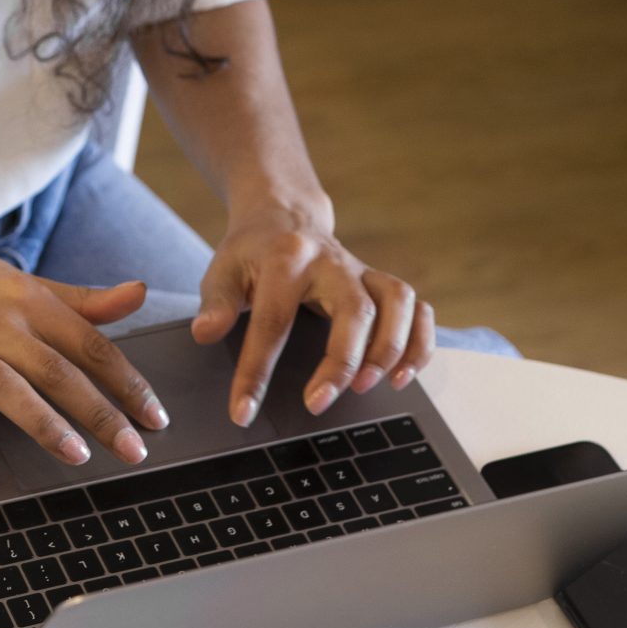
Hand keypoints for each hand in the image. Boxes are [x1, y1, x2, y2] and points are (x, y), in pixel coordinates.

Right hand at [0, 249, 170, 485]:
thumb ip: (80, 299)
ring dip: (44, 424)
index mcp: (24, 299)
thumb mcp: (18, 282)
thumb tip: (138, 294)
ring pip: (6, 389)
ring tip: (78, 456)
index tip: (154, 415)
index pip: (87, 342)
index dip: (125, 380)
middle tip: (134, 449)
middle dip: (99, 412)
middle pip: (55, 369)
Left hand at [191, 196, 434, 425]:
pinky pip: (418, 308)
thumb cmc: (251, 252)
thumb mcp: (222, 269)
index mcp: (287, 259)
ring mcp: (363, 271)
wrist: (284, 216)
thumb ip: (215, 302)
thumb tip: (206, 333)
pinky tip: (404, 375)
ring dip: (391, 349)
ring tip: (370, 387)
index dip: (257, 370)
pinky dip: (420, 342)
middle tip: (318, 403)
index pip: (273, 320)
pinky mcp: (381, 283)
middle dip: (341, 361)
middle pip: (354, 309)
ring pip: (397, 302)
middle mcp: (333, 262)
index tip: (244, 411)